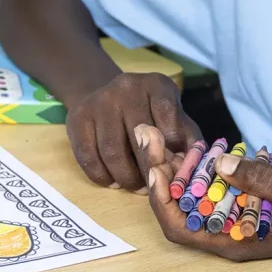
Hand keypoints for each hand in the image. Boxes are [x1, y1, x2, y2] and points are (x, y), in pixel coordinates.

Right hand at [66, 72, 200, 190]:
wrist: (104, 95)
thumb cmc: (149, 113)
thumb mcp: (174, 117)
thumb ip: (187, 138)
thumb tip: (194, 166)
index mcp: (156, 84)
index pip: (168, 116)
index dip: (171, 146)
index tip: (172, 164)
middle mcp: (126, 87)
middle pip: (139, 138)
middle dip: (150, 170)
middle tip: (155, 187)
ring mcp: (99, 101)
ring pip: (113, 152)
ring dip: (127, 178)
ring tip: (136, 187)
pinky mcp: (77, 118)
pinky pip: (88, 157)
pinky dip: (103, 177)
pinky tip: (113, 181)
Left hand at [137, 125, 271, 260]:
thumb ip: (260, 179)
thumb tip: (220, 164)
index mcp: (232, 242)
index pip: (180, 228)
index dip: (162, 200)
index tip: (155, 168)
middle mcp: (222, 235)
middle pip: (176, 209)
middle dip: (158, 173)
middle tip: (147, 135)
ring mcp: (226, 221)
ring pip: (185, 198)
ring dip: (170, 167)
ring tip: (158, 135)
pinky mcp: (233, 207)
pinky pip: (203, 190)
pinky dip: (192, 169)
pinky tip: (188, 146)